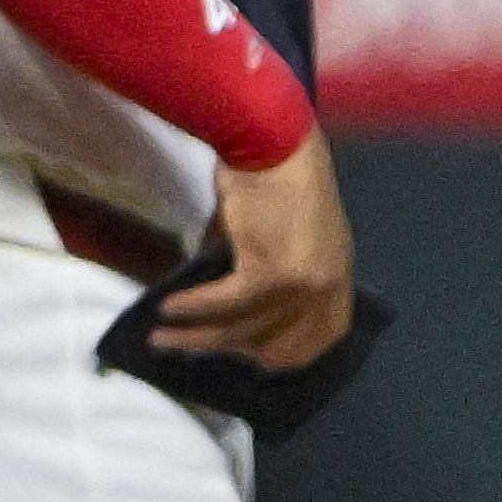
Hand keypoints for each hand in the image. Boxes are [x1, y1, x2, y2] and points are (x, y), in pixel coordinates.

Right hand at [156, 129, 357, 372]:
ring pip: (245, 327)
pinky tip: (167, 309)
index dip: (291, 353)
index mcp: (338, 272)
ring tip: (163, 339)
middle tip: (199, 352)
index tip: (256, 360)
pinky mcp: (269, 272)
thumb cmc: (274, 176)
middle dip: (236, 353)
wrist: (272, 141)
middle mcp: (327, 283)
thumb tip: (223, 302)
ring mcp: (302, 282)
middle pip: (284, 343)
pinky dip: (192, 308)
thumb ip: (266, 269)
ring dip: (198, 337)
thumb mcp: (282, 232)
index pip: (327, 334)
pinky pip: (225, 304)